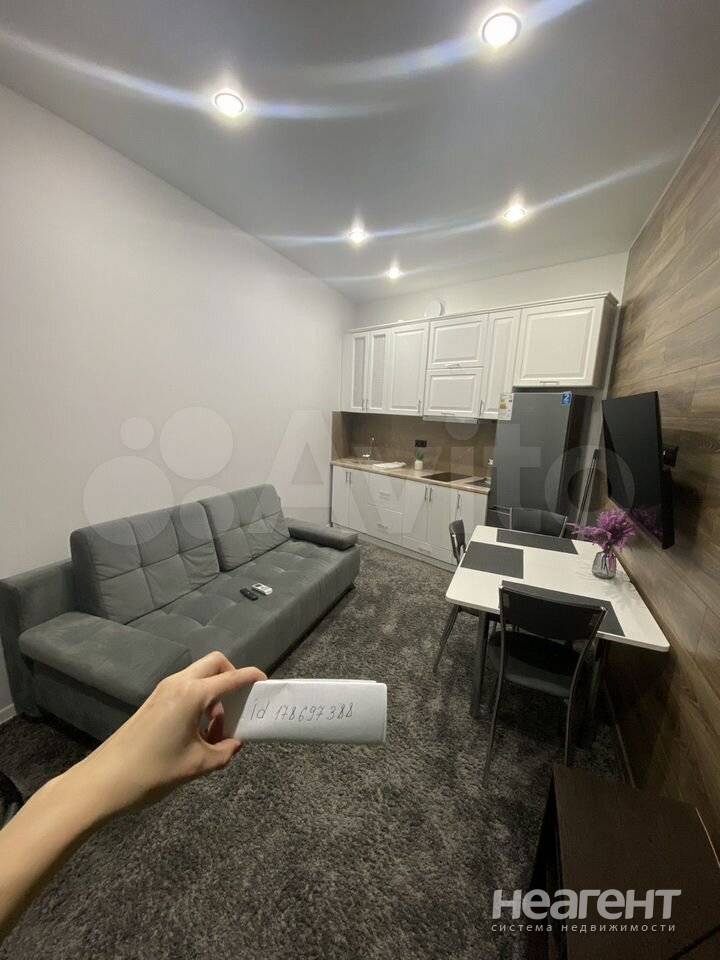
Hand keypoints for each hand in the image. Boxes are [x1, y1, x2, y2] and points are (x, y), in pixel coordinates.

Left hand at [62, 652, 265, 817]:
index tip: (266, 683)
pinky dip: (199, 701)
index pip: (231, 677)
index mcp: (193, 694)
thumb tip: (235, 743)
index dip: (251, 677)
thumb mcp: (197, 765)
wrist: (105, 781)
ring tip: (217, 731)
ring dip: (214, 694)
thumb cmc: (154, 772)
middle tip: (240, 706)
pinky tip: (198, 733)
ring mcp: (164, 690)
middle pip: (214, 664)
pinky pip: (186, 689)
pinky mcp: (154, 701)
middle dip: (232, 677)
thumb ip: (224, 751)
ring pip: (199, 676)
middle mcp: (179, 683)